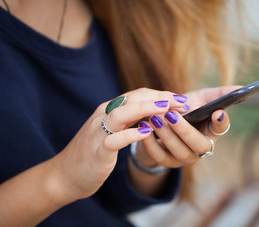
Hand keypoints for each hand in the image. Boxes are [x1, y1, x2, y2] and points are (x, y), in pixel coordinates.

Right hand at [50, 88, 187, 202]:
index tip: (180, 99)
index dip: (160, 95)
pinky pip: (113, 140)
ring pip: (121, 114)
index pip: (137, 95)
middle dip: (159, 98)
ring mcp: (98, 133)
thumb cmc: (93, 153)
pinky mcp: (96, 152)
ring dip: (145, 109)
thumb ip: (127, 121)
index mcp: (108, 111)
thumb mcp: (111, 132)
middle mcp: (102, 117)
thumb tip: (153, 115)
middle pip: (132, 99)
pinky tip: (145, 133)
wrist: (63, 176)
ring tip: (166, 109)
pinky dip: (129, 135)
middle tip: (181, 102)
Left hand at [135, 86, 239, 168]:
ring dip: (167, 136)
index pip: (221, 129)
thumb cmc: (185, 110)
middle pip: (200, 145)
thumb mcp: (200, 99)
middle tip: (171, 115)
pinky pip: (160, 156)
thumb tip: (240, 87)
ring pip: (180, 152)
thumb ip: (218, 94)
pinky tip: (145, 126)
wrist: (163, 124)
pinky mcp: (168, 162)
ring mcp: (185, 157)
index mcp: (212, 130)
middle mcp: (202, 147)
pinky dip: (151, 143)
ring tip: (154, 118)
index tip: (217, 112)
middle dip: (185, 130)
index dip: (220, 123)